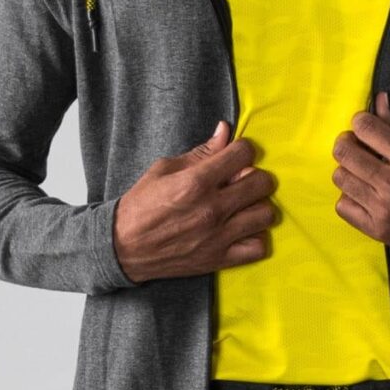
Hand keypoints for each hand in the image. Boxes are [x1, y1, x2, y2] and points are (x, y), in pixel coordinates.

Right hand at [112, 121, 277, 280]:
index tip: (235, 156)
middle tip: (241, 180)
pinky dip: (255, 238)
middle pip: (262, 182)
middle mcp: (212, 208)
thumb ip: (200, 152)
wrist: (124, 246)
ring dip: (257, 205)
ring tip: (243, 206)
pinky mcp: (219, 259)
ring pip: (266, 214)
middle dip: (255, 175)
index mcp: (196, 181)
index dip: (242, 150)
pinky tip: (242, 230)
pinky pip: (258, 248)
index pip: (243, 154)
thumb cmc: (141, 205)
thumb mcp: (164, 169)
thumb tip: (225, 130)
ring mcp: (218, 236)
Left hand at [331, 88, 389, 256]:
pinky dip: (349, 197)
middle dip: (347, 142)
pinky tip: (364, 193)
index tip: (365, 125)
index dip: (361, 121)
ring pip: (340, 177)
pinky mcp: (378, 230)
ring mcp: (385, 210)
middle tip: (357, 145)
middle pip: (344, 152)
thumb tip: (378, 100)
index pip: (365, 127)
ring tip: (363, 171)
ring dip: (348, 170)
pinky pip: (342, 206)